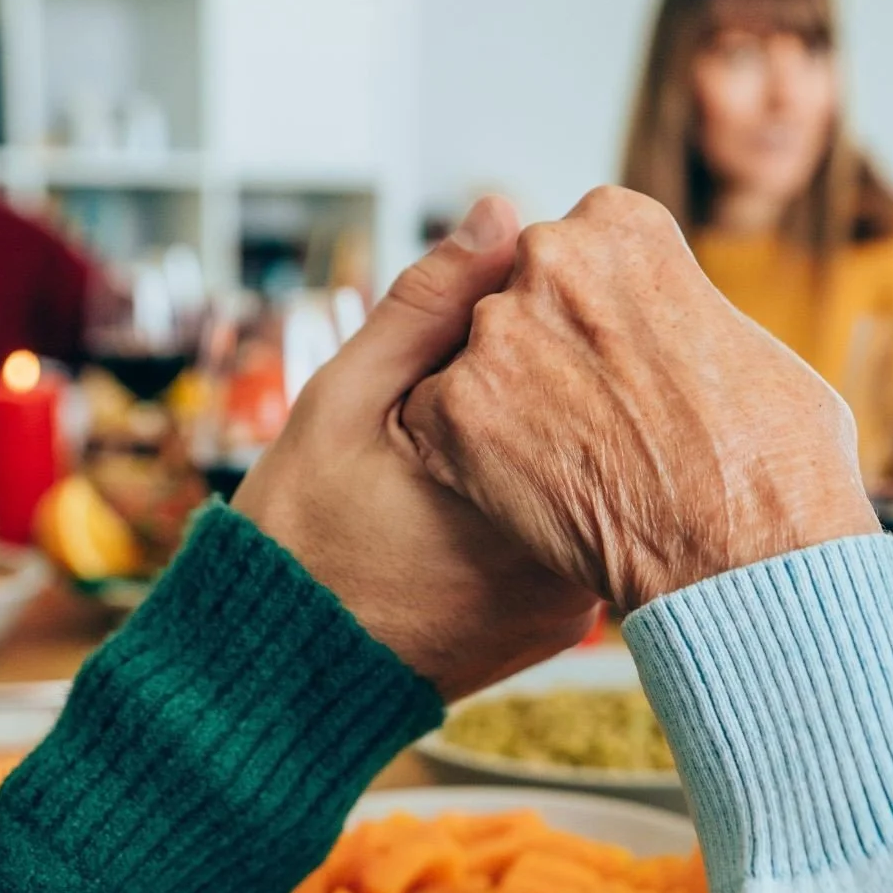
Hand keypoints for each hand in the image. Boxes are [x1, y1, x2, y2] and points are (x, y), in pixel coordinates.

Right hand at [232, 197, 600, 698]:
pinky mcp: (567, 624)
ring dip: (570, 437)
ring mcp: (575, 598)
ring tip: (501, 423)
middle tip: (514, 364)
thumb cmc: (298, 538)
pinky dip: (561, 497)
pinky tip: (504, 484)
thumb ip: (425, 308)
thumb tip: (502, 211)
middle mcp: (569, 553)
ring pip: (604, 481)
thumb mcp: (341, 402)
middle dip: (573, 378)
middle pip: (609, 425)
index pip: (589, 365)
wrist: (283, 681)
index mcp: (521, 488)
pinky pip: (587, 535)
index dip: (562, 318)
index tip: (525, 306)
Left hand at [401, 186, 879, 611]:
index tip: (618, 362)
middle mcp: (550, 257)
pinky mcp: (457, 409)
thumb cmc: (776, 460)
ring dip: (503, 403)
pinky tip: (522, 493)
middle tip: (590, 418)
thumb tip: (671, 332)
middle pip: (518, 298)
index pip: (576, 251)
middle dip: (543, 350)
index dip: (595, 315)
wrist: (746, 552)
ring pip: (474, 358)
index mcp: (622, 224)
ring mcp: (497, 331)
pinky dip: (464, 459)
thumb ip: (681, 312)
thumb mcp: (748, 344)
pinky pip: (435, 421)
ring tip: (566, 464)